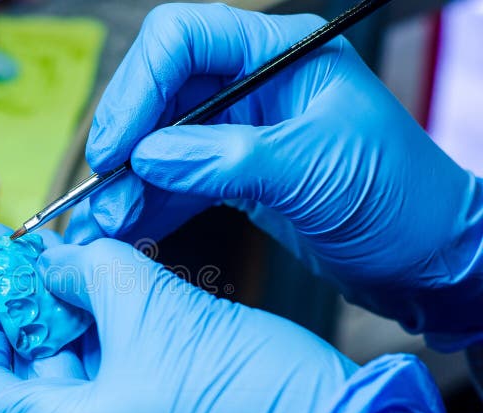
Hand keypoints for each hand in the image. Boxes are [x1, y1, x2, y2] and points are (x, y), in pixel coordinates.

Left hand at [0, 223, 444, 412]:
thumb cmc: (261, 405)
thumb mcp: (164, 314)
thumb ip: (94, 272)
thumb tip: (59, 261)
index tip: (1, 267)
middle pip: (30, 382)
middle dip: (36, 308)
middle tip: (46, 251)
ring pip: (79, 388)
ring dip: (79, 324)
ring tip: (88, 265)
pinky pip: (117, 403)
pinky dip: (114, 352)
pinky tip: (127, 304)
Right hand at [66, 3, 482, 349]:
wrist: (427, 257)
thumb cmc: (398, 199)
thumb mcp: (313, 172)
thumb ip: (224, 160)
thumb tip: (146, 156)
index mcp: (279, 55)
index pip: (183, 39)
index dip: (138, 87)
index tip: (116, 146)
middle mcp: (253, 84)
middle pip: (161, 91)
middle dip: (125, 141)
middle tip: (101, 189)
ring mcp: (241, 130)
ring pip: (161, 141)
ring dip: (129, 181)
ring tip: (105, 222)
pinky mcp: (235, 174)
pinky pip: (177, 180)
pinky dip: (149, 203)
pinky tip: (127, 227)